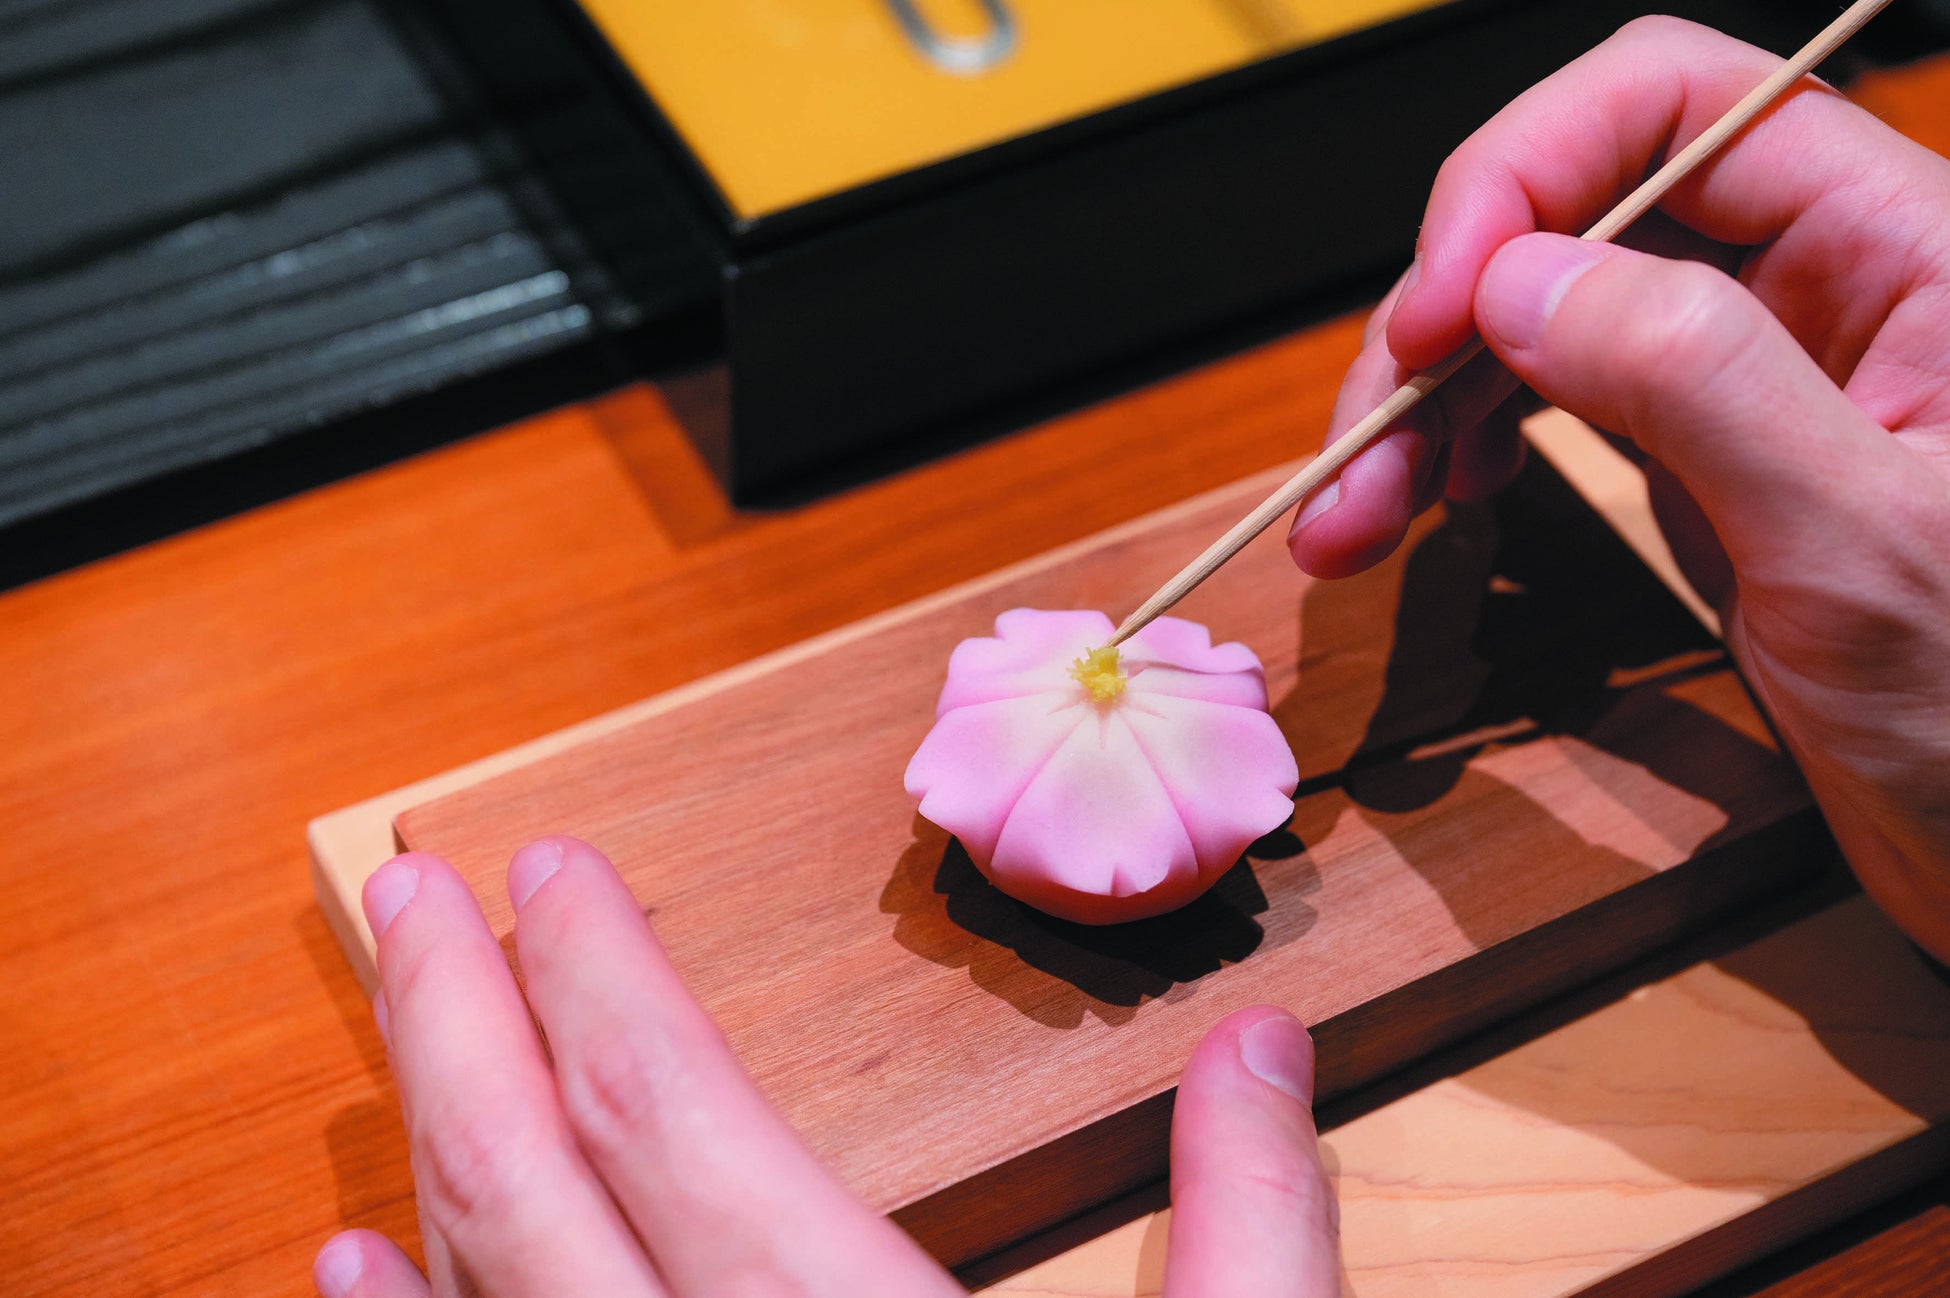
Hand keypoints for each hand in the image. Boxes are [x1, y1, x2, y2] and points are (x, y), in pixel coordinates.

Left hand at [313, 837, 1340, 1295]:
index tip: (550, 865)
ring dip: (414, 1139)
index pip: (666, 1114)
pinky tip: (346, 1262)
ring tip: (387, 1013)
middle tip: (414, 887)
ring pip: (472, 1296)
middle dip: (455, 1015)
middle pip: (523, 1182)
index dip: (596, 973)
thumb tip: (1260, 1036)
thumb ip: (1253, 1218)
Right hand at [1292, 17, 1949, 960]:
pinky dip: (1462, 446)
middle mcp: (1814, 284)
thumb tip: (1519, 281)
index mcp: (1898, 246)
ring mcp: (1747, 373)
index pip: (1676, 102)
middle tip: (1362, 447)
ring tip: (1351, 517)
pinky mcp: (1699, 458)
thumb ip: (1700, 382)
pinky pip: (1550, 401)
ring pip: (1539, 314)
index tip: (1435, 310)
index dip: (1526, 174)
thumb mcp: (1862, 543)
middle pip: (1574, 210)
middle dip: (1441, 317)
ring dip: (1422, 403)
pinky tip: (1427, 504)